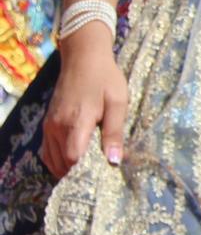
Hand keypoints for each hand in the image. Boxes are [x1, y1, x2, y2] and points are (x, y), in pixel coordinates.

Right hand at [41, 30, 126, 178]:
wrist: (83, 58)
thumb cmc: (106, 79)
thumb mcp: (118, 102)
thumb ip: (114, 132)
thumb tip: (114, 160)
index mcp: (77, 121)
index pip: (74, 157)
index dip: (87, 170)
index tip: (103, 174)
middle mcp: (58, 126)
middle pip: (63, 162)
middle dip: (78, 173)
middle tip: (98, 176)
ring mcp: (49, 125)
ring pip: (53, 159)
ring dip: (67, 168)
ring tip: (87, 172)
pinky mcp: (47, 123)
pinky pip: (47, 150)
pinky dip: (57, 160)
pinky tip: (72, 163)